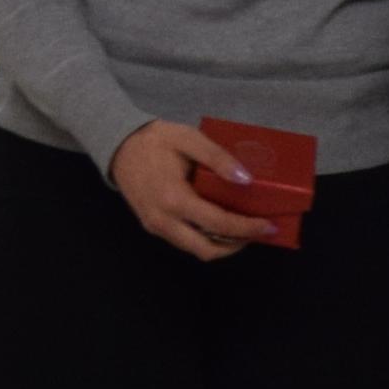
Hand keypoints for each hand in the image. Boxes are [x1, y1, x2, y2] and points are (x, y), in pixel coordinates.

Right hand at [109, 118, 270, 260]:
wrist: (119, 146)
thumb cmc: (155, 140)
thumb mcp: (189, 138)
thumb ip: (218, 158)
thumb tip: (247, 180)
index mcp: (174, 198)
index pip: (218, 223)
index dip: (247, 228)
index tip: (269, 227)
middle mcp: (164, 221)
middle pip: (207, 249)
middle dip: (237, 245)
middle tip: (258, 232)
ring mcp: (157, 227)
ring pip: (196, 250)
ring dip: (222, 245)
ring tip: (243, 230)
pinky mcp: (153, 227)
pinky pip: (185, 241)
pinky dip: (206, 238)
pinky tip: (220, 224)